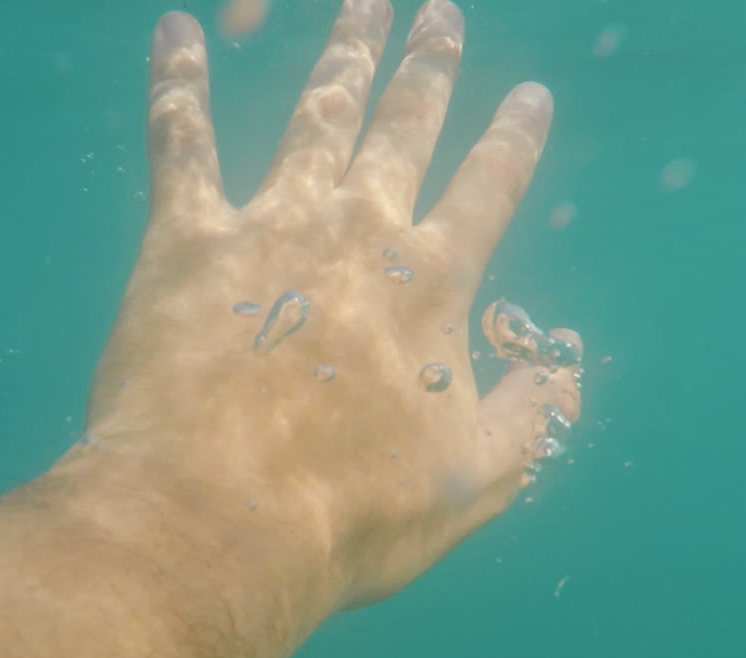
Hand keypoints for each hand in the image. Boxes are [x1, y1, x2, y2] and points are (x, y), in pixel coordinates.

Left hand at [76, 0, 581, 610]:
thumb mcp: (478, 478)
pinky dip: (177, 83)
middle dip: (427, 66)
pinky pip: (180, 142)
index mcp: (434, 283)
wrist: (219, 518)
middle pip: (404, 126)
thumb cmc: (353, 508)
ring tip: (361, 1)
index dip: (513, 138)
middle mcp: (359, 232)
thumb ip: (535, 414)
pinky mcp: (186, 240)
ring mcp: (271, 225)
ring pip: (317, 113)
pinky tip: (175, 31)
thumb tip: (570, 366)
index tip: (529, 94)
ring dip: (343, 53)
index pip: (490, 187)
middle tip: (439, 12)